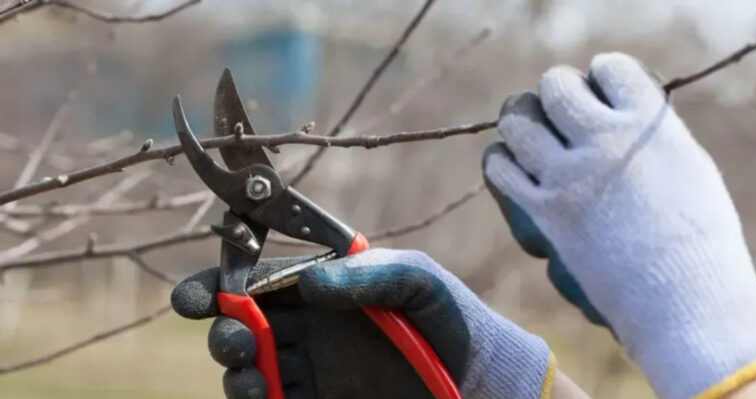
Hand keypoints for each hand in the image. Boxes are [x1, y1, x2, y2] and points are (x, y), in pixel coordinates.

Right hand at [171, 249, 554, 398]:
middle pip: (243, 325)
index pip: (256, 281)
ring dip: (236, 368)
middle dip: (223, 329)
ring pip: (250, 367)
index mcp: (320, 287)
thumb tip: (309, 281)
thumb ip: (363, 274)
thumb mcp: (415, 278)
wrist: (478, 375)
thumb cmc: (448, 315)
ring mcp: (312, 367)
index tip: (196, 296)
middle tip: (234, 336)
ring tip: (250, 368)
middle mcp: (308, 326)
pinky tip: (260, 391)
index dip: (219, 285)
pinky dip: (255, 398)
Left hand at [483, 52, 755, 398]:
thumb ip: (647, 132)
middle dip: (555, 91)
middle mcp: (605, 140)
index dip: (602, 75)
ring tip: (532, 133)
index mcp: (649, 123)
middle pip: (555, 86)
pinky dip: (502, 163)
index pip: (611, 68)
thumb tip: (611, 113)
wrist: (681, 299)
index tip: (600, 89)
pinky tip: (514, 167)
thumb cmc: (696, 237)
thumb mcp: (686, 166)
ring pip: (517, 122)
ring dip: (521, 122)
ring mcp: (570, 176)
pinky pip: (501, 170)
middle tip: (560, 108)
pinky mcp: (544, 212)